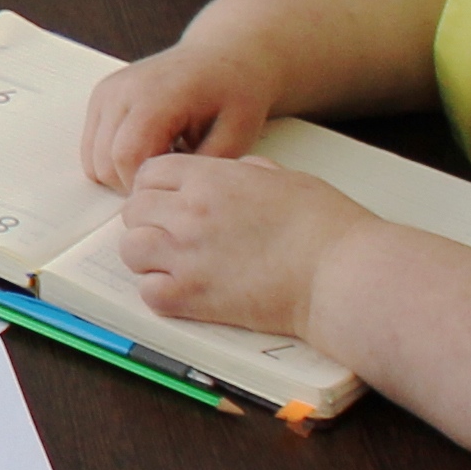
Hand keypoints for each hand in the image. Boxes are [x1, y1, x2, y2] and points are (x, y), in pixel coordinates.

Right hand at [82, 39, 284, 186]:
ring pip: (92, 158)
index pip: (126, 156)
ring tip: (161, 161)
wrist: (223, 54)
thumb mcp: (238, 133)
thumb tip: (169, 194)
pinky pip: (92, 146)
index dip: (145, 186)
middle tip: (171, 179)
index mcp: (157, 95)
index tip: (173, 188)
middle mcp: (123, 89)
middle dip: (132, 183)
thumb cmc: (235, 92)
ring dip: (121, 172)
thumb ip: (202, 167)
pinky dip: (113, 159)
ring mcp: (108, 91)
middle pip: (104, 161)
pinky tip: (148, 151)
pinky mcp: (102, 96)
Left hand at [105, 152, 373, 337]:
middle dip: (149, 219)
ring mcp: (186, 256)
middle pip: (134, 210)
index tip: (170, 201)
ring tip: (175, 263)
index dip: (157, 187)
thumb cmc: (325, 226)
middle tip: (174, 233)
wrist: (340, 273)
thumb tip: (233, 174)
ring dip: (148, 255)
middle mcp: (189, 212)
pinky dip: (159, 291)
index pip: (149, 172)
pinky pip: (147, 291)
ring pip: (131, 248)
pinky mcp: (191, 297)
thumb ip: (246, 173)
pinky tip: (184, 290)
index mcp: (210, 178)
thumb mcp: (285, 178)